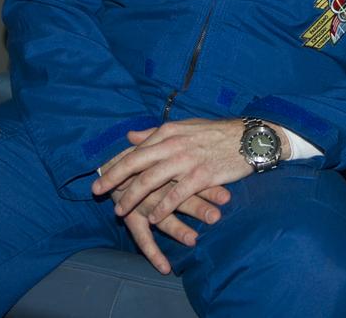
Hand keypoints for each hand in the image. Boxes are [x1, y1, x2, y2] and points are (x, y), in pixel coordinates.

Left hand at [92, 119, 255, 226]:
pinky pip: (176, 195)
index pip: (135, 148)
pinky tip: (152, 219)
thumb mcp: (184, 127)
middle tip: (96, 190)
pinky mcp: (202, 175)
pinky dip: (162, 208)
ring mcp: (187, 160)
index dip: (116, 162)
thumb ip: (156, 133)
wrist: (249, 138)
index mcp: (168, 131)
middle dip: (113, 178)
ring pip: (151, 180)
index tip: (100, 173)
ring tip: (120, 210)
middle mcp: (174, 143)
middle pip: (136, 163)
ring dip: (132, 197)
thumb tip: (131, 136)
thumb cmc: (216, 134)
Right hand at [98, 143, 228, 274]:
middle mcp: (156, 188)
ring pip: (162, 219)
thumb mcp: (161, 150)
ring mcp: (143, 204)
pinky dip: (153, 254)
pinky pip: (142, 239)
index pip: (192, 178)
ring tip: (193, 240)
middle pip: (180, 198)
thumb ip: (182, 153)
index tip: (227, 196)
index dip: (209, 187)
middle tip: (215, 217)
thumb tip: (213, 156)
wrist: (111, 165)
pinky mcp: (131, 218)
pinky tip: (165, 268)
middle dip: (198, 208)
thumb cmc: (143, 159)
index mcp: (167, 169)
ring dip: (177, 230)